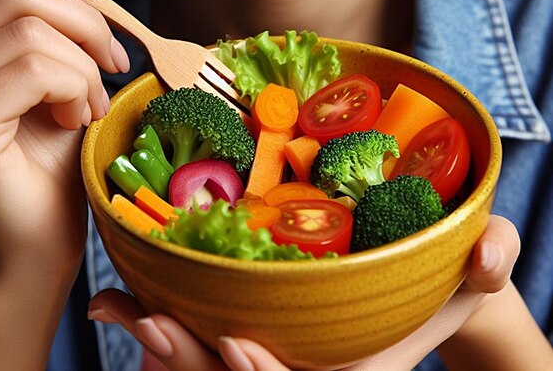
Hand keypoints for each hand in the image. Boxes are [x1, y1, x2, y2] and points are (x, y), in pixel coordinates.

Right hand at [0, 0, 129, 274]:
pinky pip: (36, 69)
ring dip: (86, 66)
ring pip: (33, 27)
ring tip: (88, 101)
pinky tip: (74, 119)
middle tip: (111, 62)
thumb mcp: (57, 50)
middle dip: (88, 20)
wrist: (45, 222)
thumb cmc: (59, 137)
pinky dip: (77, 91)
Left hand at [88, 215, 519, 370]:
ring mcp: (273, 343)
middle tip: (149, 323)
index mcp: (355, 368)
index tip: (242, 348)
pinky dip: (159, 326)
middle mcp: (305, 362)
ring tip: (124, 310)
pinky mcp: (250, 319)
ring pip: (210, 366)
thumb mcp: (474, 266)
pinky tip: (120, 301)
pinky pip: (200, 335)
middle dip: (194, 361)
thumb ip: (492, 258)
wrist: (417, 279)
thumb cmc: (444, 274)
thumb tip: (492, 252)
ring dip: (166, 347)